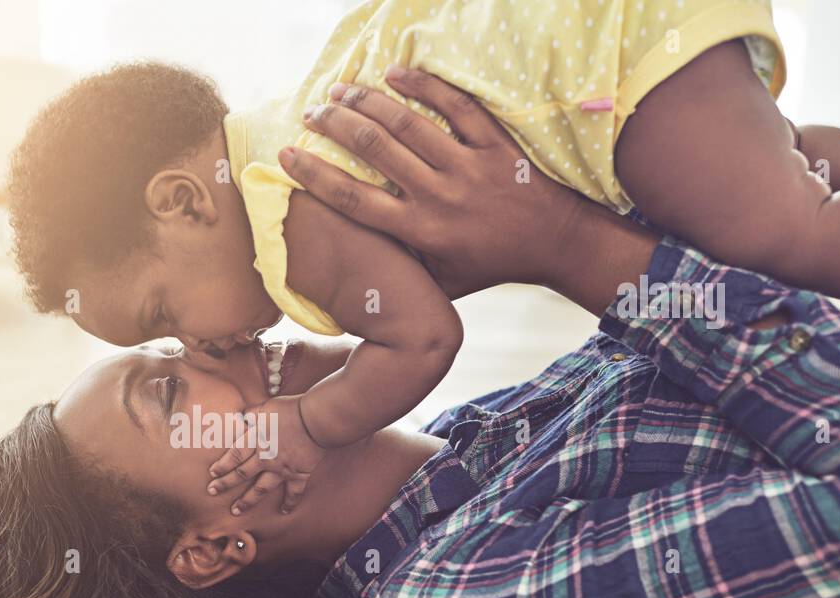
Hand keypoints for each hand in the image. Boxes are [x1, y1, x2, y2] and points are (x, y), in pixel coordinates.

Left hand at [206, 395, 326, 513]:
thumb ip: (252, 414)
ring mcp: (282, 469)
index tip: (212, 474)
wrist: (316, 420)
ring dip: (247, 500)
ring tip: (236, 511)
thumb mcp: (266, 407)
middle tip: (212, 492)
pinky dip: (289, 502)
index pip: (234, 455)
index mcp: (256, 440)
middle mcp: (266, 458)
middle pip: (242, 473)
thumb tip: (240, 416)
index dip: (222, 465)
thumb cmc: (291, 410)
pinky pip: (293, 492)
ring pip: (261, 489)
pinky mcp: (299, 474)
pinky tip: (284, 511)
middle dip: (225, 484)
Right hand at [279, 65, 590, 297]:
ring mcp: (467, 166)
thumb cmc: (490, 264)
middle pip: (375, 150)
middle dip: (336, 125)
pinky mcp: (494, 144)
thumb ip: (400, 270)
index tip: (287, 155)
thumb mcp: (441, 283)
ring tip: (341, 90)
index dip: (315, 174)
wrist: (553, 243)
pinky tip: (396, 73)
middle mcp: (439, 196)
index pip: (355, 199)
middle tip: (312, 113)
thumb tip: (353, 265)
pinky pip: (455, 107)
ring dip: (369, 102)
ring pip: (409, 124)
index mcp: (420, 232)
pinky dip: (424, 86)